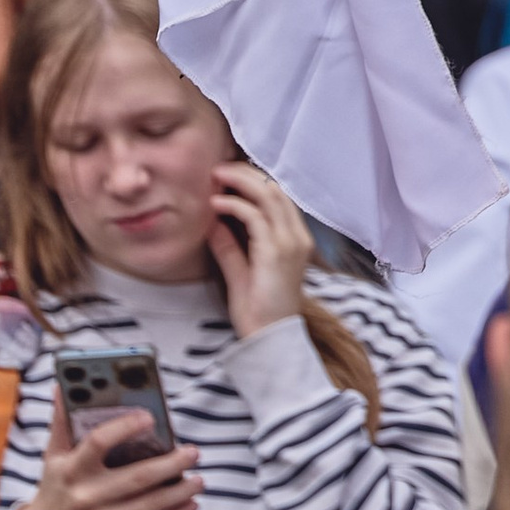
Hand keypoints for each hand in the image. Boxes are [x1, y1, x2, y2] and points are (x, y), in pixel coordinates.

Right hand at [8, 397, 200, 509]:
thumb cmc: (55, 489)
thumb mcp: (53, 457)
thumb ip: (62, 422)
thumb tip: (64, 385)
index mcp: (71, 469)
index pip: (98, 442)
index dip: (124, 427)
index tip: (150, 416)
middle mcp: (86, 496)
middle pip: (136, 477)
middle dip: (170, 464)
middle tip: (193, 451)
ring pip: (149, 505)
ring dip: (179, 492)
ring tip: (199, 479)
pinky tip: (191, 505)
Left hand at [208, 158, 314, 336]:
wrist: (269, 340)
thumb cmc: (258, 311)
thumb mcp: (239, 272)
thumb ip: (229, 246)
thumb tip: (212, 222)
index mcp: (294, 239)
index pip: (278, 196)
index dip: (253, 180)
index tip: (226, 176)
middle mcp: (297, 237)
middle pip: (275, 188)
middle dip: (245, 173)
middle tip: (217, 169)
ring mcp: (289, 243)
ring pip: (268, 195)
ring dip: (239, 181)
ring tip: (215, 177)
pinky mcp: (276, 252)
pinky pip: (255, 217)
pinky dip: (234, 205)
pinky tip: (215, 205)